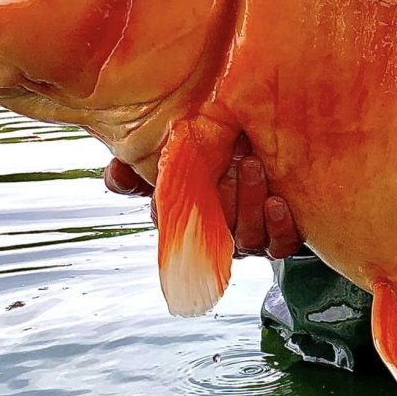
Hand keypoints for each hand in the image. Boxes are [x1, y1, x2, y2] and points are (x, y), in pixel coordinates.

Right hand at [103, 135, 302, 258]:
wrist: (273, 150)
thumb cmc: (223, 153)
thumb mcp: (185, 150)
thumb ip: (147, 162)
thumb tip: (115, 174)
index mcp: (190, 217)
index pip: (171, 224)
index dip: (171, 210)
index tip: (176, 184)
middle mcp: (218, 232)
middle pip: (215, 229)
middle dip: (224, 196)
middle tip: (234, 159)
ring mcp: (250, 238)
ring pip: (246, 237)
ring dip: (250, 203)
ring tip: (254, 166)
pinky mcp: (280, 239)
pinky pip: (279, 245)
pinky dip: (278, 226)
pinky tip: (278, 203)